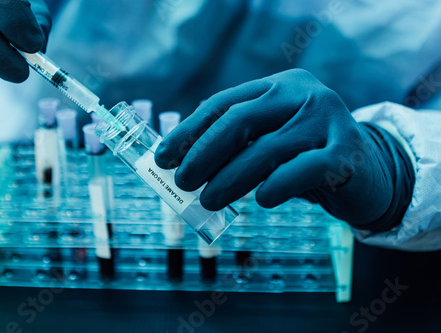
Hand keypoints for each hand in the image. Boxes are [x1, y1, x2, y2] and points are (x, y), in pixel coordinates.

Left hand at [155, 69, 412, 229]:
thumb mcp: (271, 140)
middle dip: (203, 154)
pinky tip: (262, 200)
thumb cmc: (306, 156)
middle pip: (240, 120)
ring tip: (208, 200)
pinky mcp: (345, 153)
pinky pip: (301, 170)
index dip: (189, 131)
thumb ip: (237, 145)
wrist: (368, 171)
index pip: (223, 104)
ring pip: (266, 149)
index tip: (164, 158)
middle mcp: (303, 94)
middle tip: (182, 182)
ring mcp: (327, 120)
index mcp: (279, 86)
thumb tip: (184, 165)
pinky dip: (276, 186)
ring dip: (230, 179)